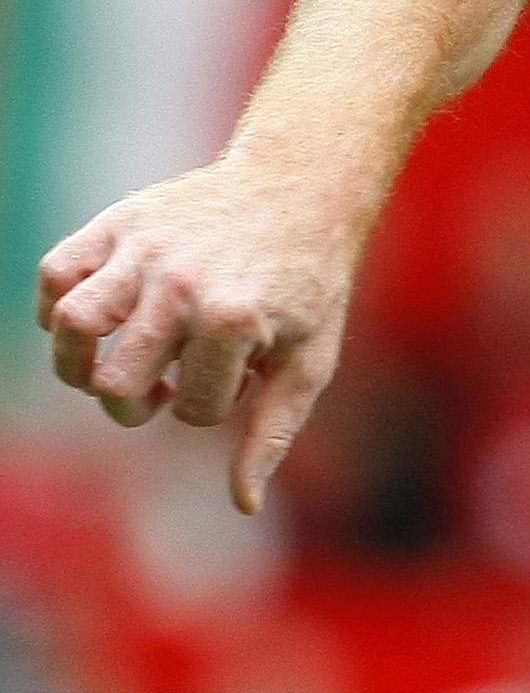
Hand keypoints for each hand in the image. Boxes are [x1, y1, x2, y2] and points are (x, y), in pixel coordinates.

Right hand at [35, 157, 362, 514]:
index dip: (212, 406)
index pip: (193, 410)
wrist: (304, 187)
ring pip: (71, 326)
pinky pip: (56, 272)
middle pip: (115, 381)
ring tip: (115, 365)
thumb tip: (244, 504)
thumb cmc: (309, 280)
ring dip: (79, 364)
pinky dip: (57, 305)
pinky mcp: (121, 221)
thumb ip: (273, 431)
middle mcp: (181, 284)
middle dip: (136, 402)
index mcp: (234, 320)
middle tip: (163, 389)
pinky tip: (95, 320)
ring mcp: (146, 249)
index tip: (238, 377)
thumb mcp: (311, 355)